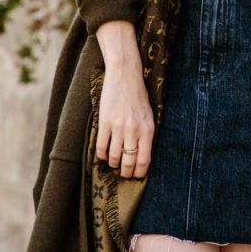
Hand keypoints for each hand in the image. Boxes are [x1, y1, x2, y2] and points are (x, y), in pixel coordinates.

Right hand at [95, 20, 153, 179]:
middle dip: (126, 172)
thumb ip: (146, 134)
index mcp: (148, 129)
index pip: (144, 160)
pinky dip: (101, 155)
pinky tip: (103, 155)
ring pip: (114, 157)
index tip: (136, 176)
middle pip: (129, 162)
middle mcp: (134, 130)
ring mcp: (118, 127)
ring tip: (114, 163)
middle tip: (124, 173)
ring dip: (113, 164)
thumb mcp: (149, 115)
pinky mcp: (105, 122)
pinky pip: (101, 147)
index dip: (139, 173)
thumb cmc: (138, 95)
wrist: (125, 75)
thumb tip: (143, 156)